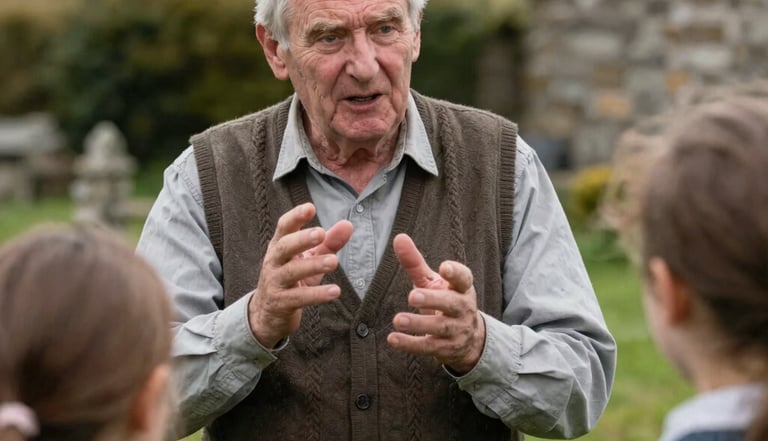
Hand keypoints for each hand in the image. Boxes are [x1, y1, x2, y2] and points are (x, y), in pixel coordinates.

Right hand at [248, 203, 352, 347]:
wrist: (267, 314)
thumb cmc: (292, 280)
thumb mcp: (309, 259)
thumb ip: (328, 242)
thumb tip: (348, 224)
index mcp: (279, 246)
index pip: (284, 227)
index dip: (296, 216)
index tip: (310, 207)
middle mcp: (274, 262)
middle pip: (284, 247)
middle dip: (301, 239)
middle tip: (321, 233)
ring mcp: (275, 283)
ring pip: (292, 272)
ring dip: (313, 265)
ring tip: (334, 261)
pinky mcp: (281, 303)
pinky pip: (299, 298)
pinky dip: (317, 294)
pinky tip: (335, 291)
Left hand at [387, 234, 485, 373]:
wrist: (468, 339)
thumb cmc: (445, 300)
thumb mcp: (432, 281)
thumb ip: (415, 262)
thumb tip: (398, 237)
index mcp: (462, 288)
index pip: (463, 279)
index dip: (456, 273)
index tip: (444, 267)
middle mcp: (463, 308)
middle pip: (452, 303)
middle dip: (433, 299)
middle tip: (412, 296)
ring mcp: (456, 330)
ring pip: (439, 327)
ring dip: (418, 324)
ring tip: (398, 320)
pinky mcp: (446, 349)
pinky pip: (428, 347)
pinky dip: (410, 344)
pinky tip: (393, 339)